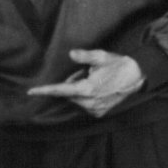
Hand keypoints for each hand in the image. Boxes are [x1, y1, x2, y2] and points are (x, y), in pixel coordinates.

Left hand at [28, 48, 144, 116]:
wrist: (137, 77)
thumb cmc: (118, 65)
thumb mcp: (101, 56)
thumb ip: (85, 56)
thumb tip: (72, 53)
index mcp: (87, 89)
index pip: (61, 90)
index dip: (45, 90)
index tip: (31, 92)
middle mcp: (89, 102)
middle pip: (68, 94)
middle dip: (71, 83)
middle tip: (84, 73)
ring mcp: (94, 110)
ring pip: (76, 99)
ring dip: (79, 90)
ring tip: (93, 79)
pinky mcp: (99, 113)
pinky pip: (84, 105)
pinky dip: (86, 97)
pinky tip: (97, 89)